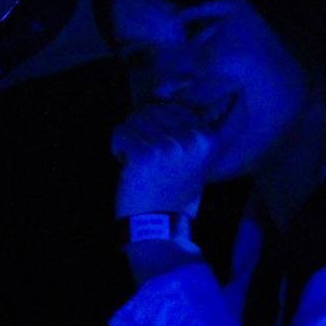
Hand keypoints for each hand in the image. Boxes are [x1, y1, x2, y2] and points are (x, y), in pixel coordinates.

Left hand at [111, 101, 215, 218]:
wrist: (159, 227)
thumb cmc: (176, 195)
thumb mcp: (197, 161)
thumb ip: (191, 132)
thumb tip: (177, 97)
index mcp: (207, 137)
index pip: (176, 107)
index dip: (160, 123)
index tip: (159, 146)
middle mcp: (190, 138)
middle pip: (154, 109)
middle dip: (143, 128)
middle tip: (146, 155)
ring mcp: (167, 145)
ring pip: (135, 119)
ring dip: (130, 138)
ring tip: (137, 160)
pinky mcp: (144, 153)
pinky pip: (121, 133)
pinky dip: (118, 147)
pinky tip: (126, 163)